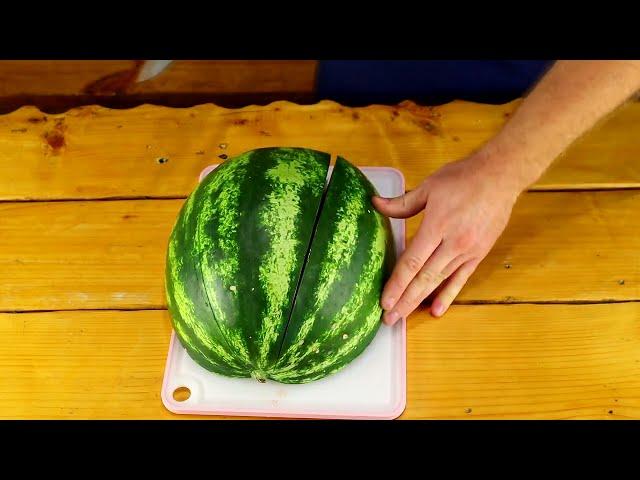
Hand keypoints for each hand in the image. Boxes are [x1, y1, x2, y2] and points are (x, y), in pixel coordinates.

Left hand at [372, 153, 521, 323]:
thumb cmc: (463, 178)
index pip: (412, 261)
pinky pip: (460, 279)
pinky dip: (447, 295)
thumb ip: (402, 203)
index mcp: (437, 226)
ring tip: (404, 316)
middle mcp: (453, 243)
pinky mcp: (479, 254)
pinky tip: (436, 311)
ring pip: (440, 282)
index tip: (384, 301)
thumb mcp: (429, 187)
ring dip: (420, 301)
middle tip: (388, 319)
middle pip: (424, 278)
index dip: (397, 284)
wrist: (501, 176)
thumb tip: (376, 205)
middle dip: (404, 300)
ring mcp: (467, 251)